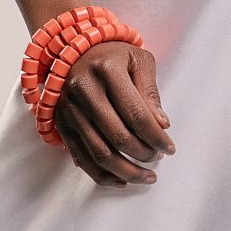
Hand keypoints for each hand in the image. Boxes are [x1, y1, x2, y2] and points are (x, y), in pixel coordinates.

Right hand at [54, 40, 175, 186]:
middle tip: (158, 157)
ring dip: (127, 171)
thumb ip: (150, 92)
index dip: (156, 137)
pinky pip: (82, 159)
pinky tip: (122, 180)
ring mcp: (69, 110)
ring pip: (100, 153)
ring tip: (146, 176)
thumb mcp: (138, 60)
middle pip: (118, 136)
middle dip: (144, 154)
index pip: (136, 114)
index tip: (169, 148)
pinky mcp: (61, 124)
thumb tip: (161, 126)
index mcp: (107, 70)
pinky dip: (103, 176)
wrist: (73, 50)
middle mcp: (84, 90)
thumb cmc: (112, 55)